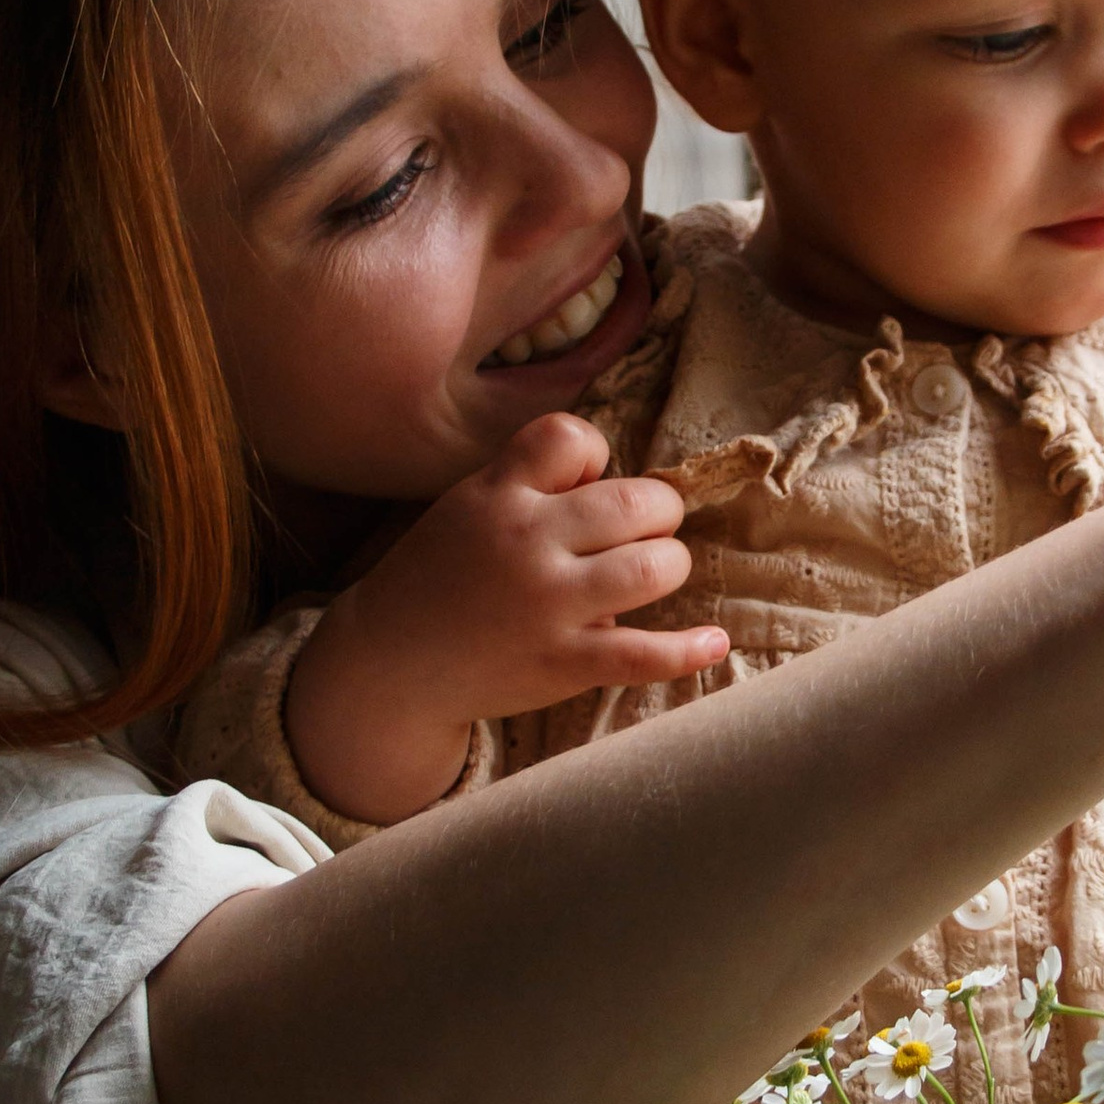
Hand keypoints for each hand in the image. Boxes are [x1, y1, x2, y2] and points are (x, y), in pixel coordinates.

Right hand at [285, 415, 728, 823]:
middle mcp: (527, 542)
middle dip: (659, 512)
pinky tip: (713, 641)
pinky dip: (689, 649)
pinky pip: (644, 654)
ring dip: (670, 565)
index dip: (595, 456)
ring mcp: (548, 606)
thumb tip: (615, 479)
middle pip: (637, 502)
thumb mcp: (468, 507)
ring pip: (654, 567)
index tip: (586, 485)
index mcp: (499, 495)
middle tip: (645, 531)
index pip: (572, 437)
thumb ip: (531, 484)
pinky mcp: (563, 663)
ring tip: (653, 574)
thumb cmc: (441, 579)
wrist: (391, 665)